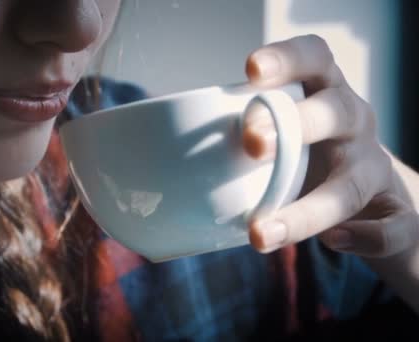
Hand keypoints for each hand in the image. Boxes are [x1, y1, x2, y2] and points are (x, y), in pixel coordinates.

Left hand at [243, 35, 418, 256]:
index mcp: (324, 95)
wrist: (371, 196)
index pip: (315, 60)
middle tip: (251, 144)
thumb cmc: (308, 157)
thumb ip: (243, 137)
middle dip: (295, 125)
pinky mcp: (394, 211)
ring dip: (306, 211)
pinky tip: (333, 241)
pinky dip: (361, 237)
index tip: (251, 70)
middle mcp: (353, 124)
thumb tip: (172, 165)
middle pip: (335, 112)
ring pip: (351, 185)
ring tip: (260, 233)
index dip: (287, 59)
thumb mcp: (283, 135)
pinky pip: (388, 228)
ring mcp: (374, 168)